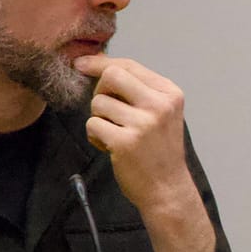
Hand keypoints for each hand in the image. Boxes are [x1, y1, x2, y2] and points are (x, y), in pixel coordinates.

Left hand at [71, 56, 197, 214]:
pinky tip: (109, 146)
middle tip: (105, 109)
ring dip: (98, 118)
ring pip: (98, 103)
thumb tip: (99, 63)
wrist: (167, 188)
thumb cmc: (159, 150)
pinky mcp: (125, 142)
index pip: (130, 65)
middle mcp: (159, 105)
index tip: (80, 63)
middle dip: (99, 89)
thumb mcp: (161, 113)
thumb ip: (138, 90)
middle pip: (112, 75)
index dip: (101, 63)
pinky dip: (95, 136)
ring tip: (113, 134)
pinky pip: (92, 124)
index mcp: (170, 93)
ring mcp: (143, 123)